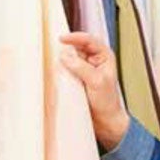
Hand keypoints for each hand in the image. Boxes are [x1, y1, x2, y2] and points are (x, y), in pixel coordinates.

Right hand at [58, 32, 130, 148]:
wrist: (105, 122)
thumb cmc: (107, 102)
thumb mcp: (96, 82)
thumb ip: (81, 68)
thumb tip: (65, 56)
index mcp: (104, 56)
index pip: (89, 40)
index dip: (75, 37)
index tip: (61, 39)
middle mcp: (94, 60)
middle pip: (77, 46)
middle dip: (66, 46)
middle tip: (53, 47)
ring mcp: (85, 69)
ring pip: (70, 57)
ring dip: (62, 58)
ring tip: (52, 58)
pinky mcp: (77, 78)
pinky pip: (66, 69)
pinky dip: (60, 68)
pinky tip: (54, 70)